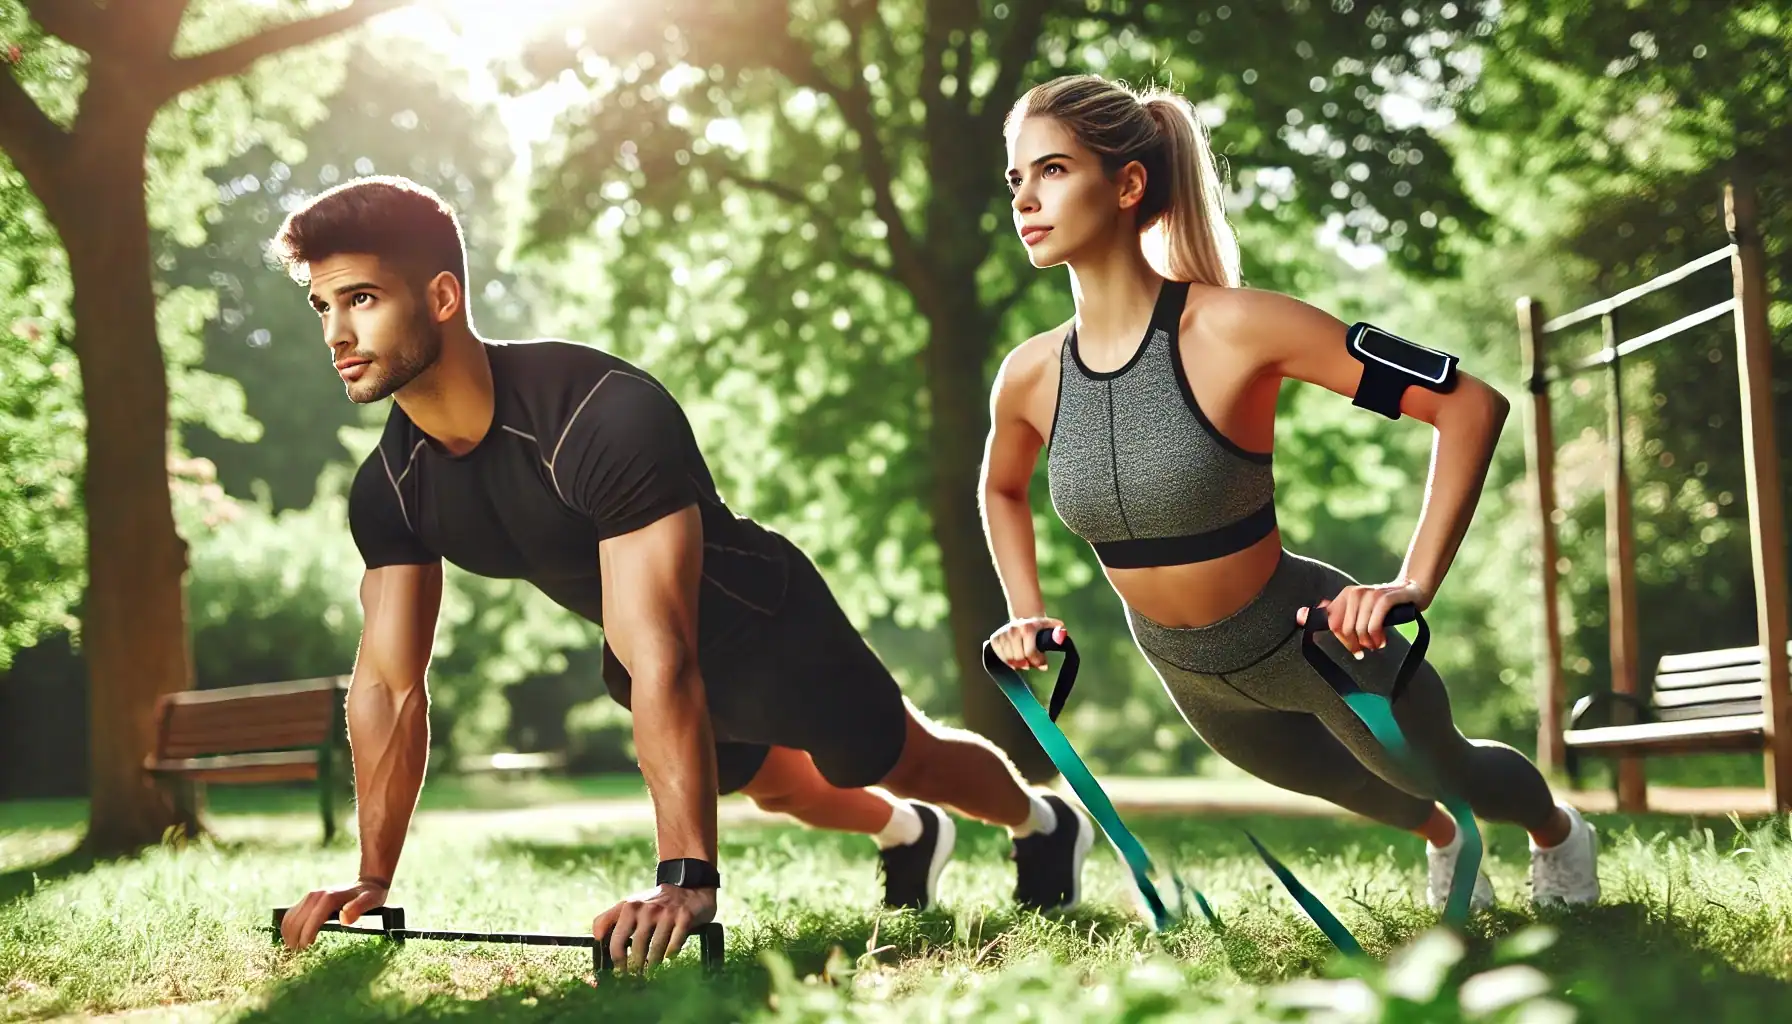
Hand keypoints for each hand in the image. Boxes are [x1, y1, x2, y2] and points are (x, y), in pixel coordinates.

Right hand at [279, 879, 388, 950]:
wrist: (366, 883)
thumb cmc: (370, 895)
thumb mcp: (370, 900)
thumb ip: (358, 908)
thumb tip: (344, 918)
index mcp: (328, 897)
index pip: (311, 920)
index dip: (306, 937)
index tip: (305, 953)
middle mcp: (315, 896)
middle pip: (296, 921)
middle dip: (294, 940)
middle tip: (298, 958)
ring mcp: (309, 897)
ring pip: (290, 919)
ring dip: (288, 936)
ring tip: (294, 953)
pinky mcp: (306, 901)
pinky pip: (290, 916)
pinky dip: (288, 930)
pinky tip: (292, 942)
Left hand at [592, 883, 716, 972]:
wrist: (688, 891)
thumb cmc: (654, 904)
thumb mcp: (631, 904)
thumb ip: (609, 917)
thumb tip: (596, 936)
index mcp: (630, 906)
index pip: (617, 937)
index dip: (617, 957)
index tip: (619, 971)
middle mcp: (648, 908)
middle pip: (637, 945)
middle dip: (635, 965)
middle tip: (636, 976)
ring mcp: (667, 912)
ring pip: (656, 947)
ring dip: (653, 963)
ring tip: (650, 971)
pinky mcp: (684, 917)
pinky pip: (675, 942)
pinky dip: (671, 954)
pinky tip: (669, 958)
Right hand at [989, 616, 1065, 670]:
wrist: (1025, 618)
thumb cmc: (1040, 627)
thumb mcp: (1051, 627)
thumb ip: (1058, 632)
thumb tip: (1062, 634)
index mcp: (1027, 627)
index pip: (1030, 652)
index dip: (1037, 662)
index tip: (1043, 666)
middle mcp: (1013, 629)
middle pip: (1018, 658)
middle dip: (1027, 664)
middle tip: (1032, 663)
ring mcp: (1002, 634)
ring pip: (1008, 659)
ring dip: (1017, 664)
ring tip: (1024, 661)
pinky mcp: (994, 638)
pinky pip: (999, 656)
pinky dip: (1007, 661)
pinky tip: (1014, 659)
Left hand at [1296, 580, 1429, 656]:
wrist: (1410, 590)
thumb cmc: (1381, 606)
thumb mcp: (1356, 609)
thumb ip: (1331, 613)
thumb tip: (1299, 616)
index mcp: (1345, 596)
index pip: (1333, 625)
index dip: (1342, 641)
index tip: (1354, 650)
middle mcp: (1354, 593)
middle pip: (1346, 630)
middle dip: (1356, 644)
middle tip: (1367, 649)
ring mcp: (1370, 594)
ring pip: (1360, 629)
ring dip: (1369, 642)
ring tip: (1377, 645)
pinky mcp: (1385, 598)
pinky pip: (1374, 624)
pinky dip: (1377, 636)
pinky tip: (1382, 641)